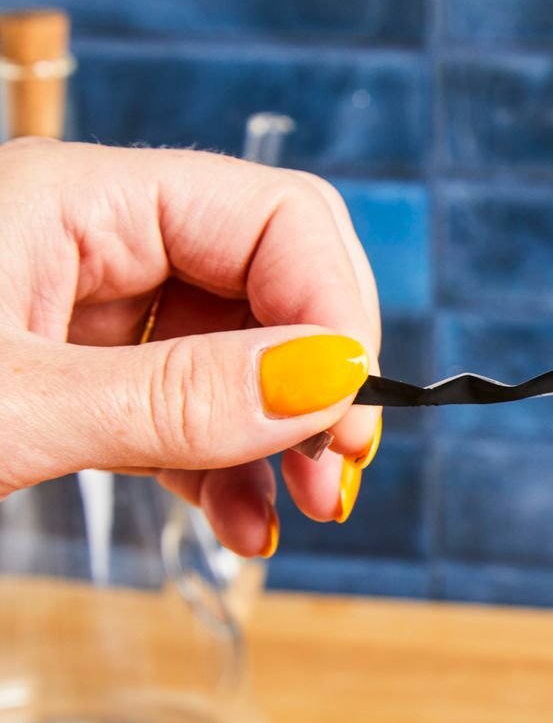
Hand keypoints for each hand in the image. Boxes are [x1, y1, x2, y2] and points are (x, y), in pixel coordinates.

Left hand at [0, 139, 381, 556]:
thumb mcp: (12, 410)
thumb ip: (171, 396)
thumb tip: (330, 380)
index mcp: (75, 201)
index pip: (273, 216)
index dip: (333, 308)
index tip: (348, 412)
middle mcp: (92, 243)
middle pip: (270, 283)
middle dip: (320, 379)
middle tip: (337, 467)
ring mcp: (83, 313)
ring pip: (238, 357)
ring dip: (283, 438)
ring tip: (302, 511)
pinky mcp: (75, 382)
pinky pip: (184, 410)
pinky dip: (226, 467)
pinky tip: (243, 521)